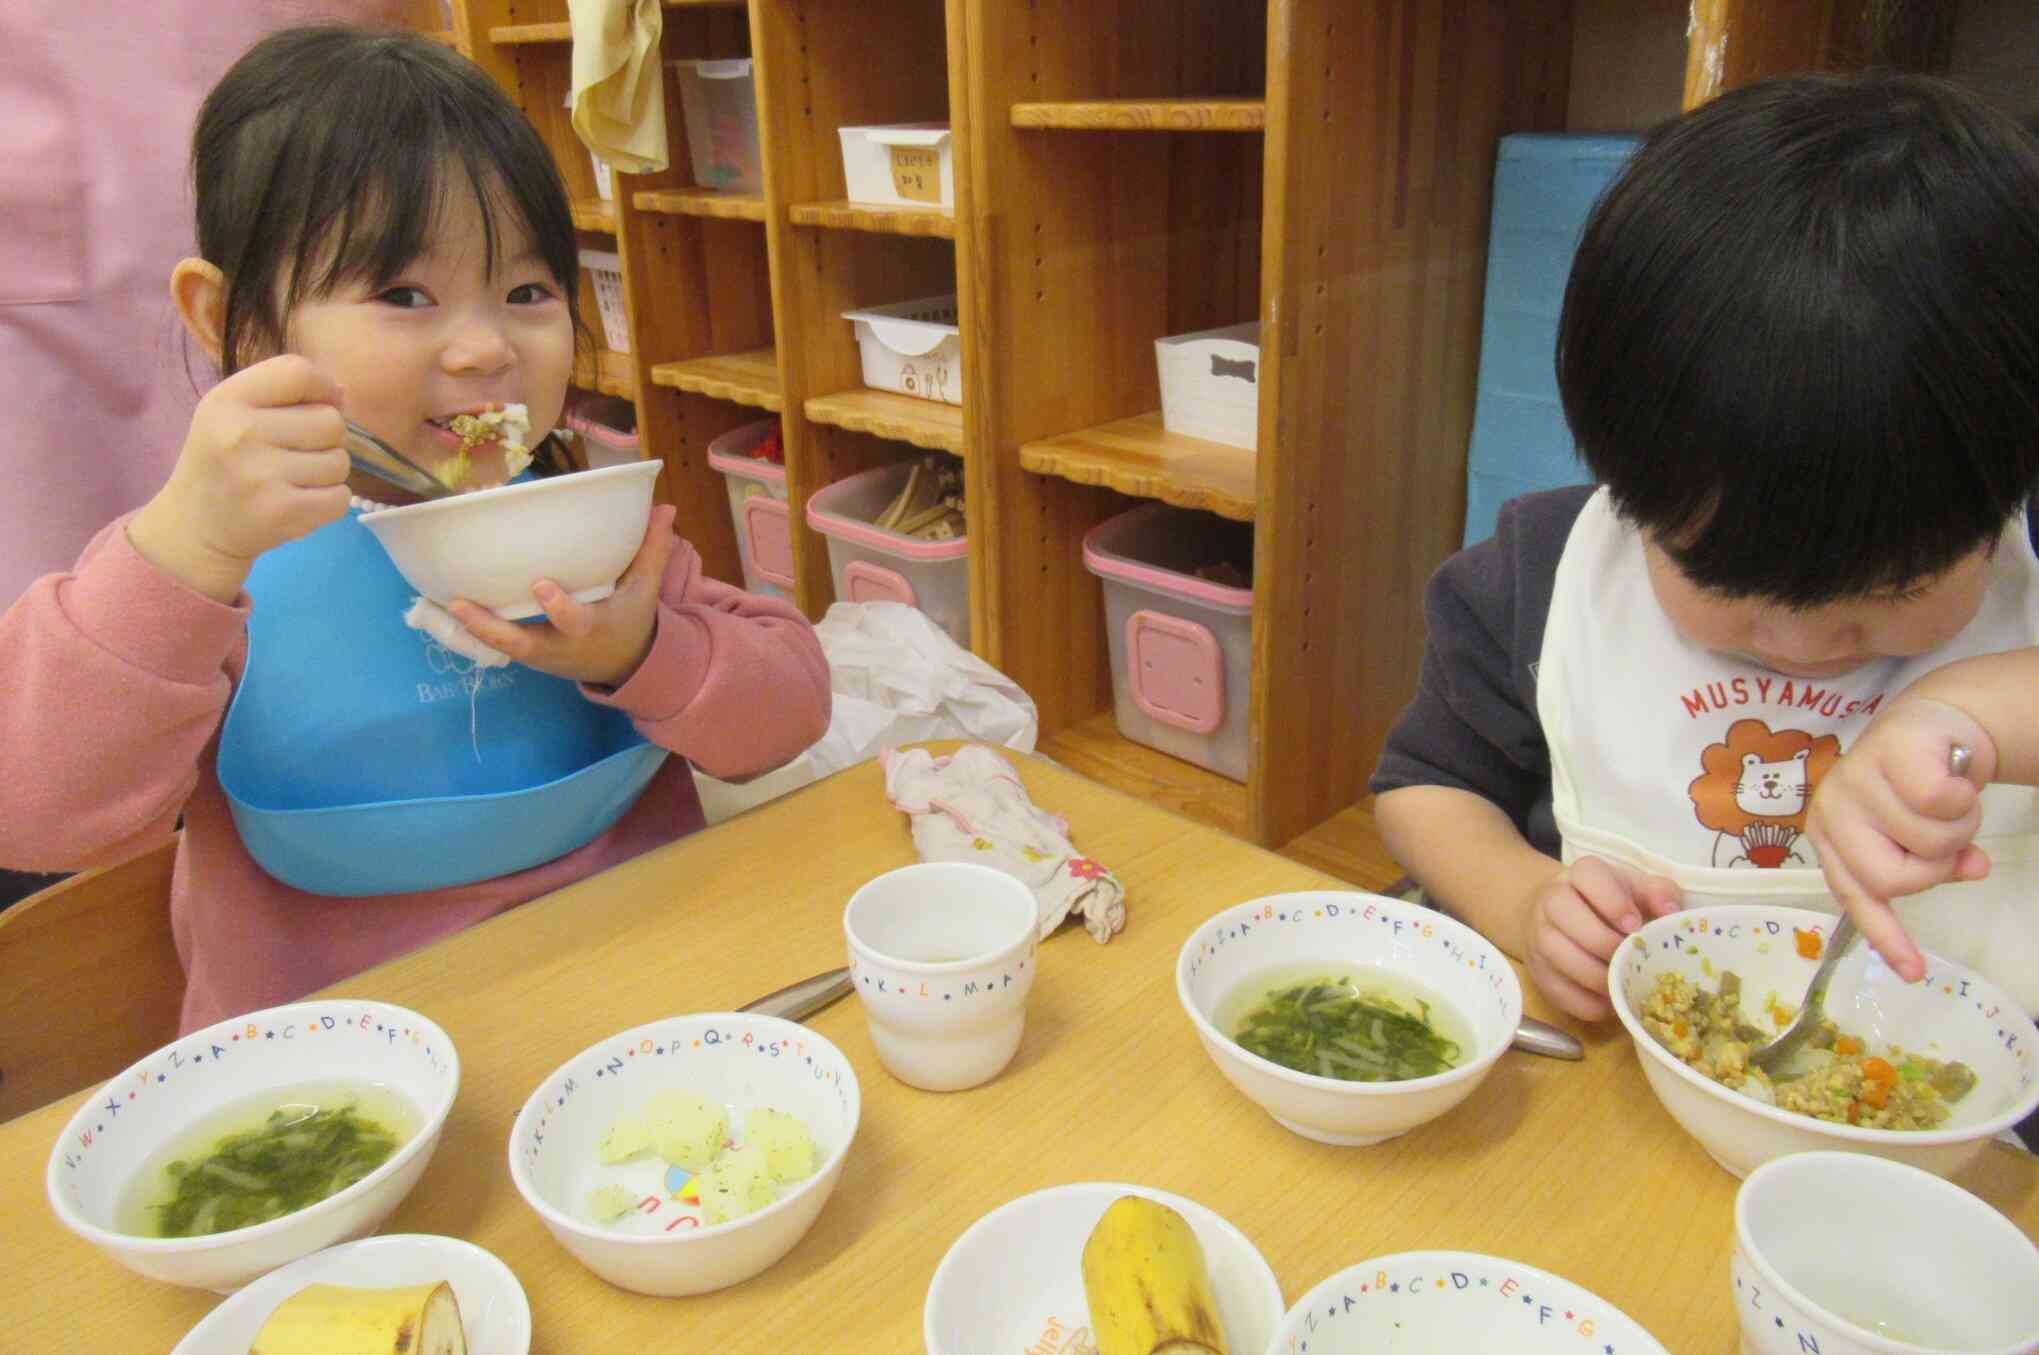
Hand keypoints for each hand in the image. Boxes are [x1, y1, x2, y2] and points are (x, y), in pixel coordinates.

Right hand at [128, 355, 351, 601]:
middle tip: (297, 453)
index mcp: (227, 400)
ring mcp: (261, 475)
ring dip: (328, 472)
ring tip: (294, 479)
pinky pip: (341, 497)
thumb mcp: (232, 411)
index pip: (299, 372)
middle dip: (327, 438)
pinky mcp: (282, 512)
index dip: (324, 387)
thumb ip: (283, 392)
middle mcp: (241, 433)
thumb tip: (341, 392)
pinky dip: (330, 501)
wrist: (194, 527)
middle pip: (331, 420)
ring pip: (340, 461)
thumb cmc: (223, 460)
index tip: (319, 404)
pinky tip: (300, 501)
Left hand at [446, 504, 678, 686]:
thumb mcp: (645, 590)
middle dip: (490, 628)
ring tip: (440, 601)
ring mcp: (538, 656)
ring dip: (470, 628)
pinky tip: (443, 605)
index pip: (574, 621)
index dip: (558, 607)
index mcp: (591, 628)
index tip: (541, 584)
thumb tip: (664, 508)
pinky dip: (472, 629)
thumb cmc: (630, 620)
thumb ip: (652, 550)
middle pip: (520, 644)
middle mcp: (559, 647)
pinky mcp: (525, 655)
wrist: (623, 665)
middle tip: (459, 604)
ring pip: (499, 647)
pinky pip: (495, 644)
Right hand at [1523, 855, 1681, 1020]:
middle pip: (1565, 915)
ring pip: (1557, 954)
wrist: (1562, 917)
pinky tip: (1608, 1001)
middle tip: (1630, 959)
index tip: (1634, 925)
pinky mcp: (1536, 969)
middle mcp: (1551, 899)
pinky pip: (1556, 989)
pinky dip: (1586, 1002)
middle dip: (1603, 943)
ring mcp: (1538, 935)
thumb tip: (1671, 912)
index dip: (1612, 901)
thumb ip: (1659, 893)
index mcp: (1580, 875)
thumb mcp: (1636, 890)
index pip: (1587, 876)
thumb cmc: (1611, 903)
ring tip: (1622, 983)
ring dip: (1594, 976)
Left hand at [1805, 696, 1992, 981]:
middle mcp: (1830, 811)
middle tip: (1948, 839)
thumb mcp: (1915, 836)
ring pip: (1926, 842)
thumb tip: (1973, 870)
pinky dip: (1962, 797)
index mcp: (1830, 839)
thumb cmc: (1914, 789)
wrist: (1933, 725)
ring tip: (1951, 803)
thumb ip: (1931, 865)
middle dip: (1936, 866)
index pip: (1854, 897)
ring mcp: (1854, 779)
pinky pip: (1940, 802)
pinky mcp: (1887, 751)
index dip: (1886, 936)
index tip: (1915, 973)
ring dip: (1958, 828)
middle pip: (1894, 879)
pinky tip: (1957, 778)